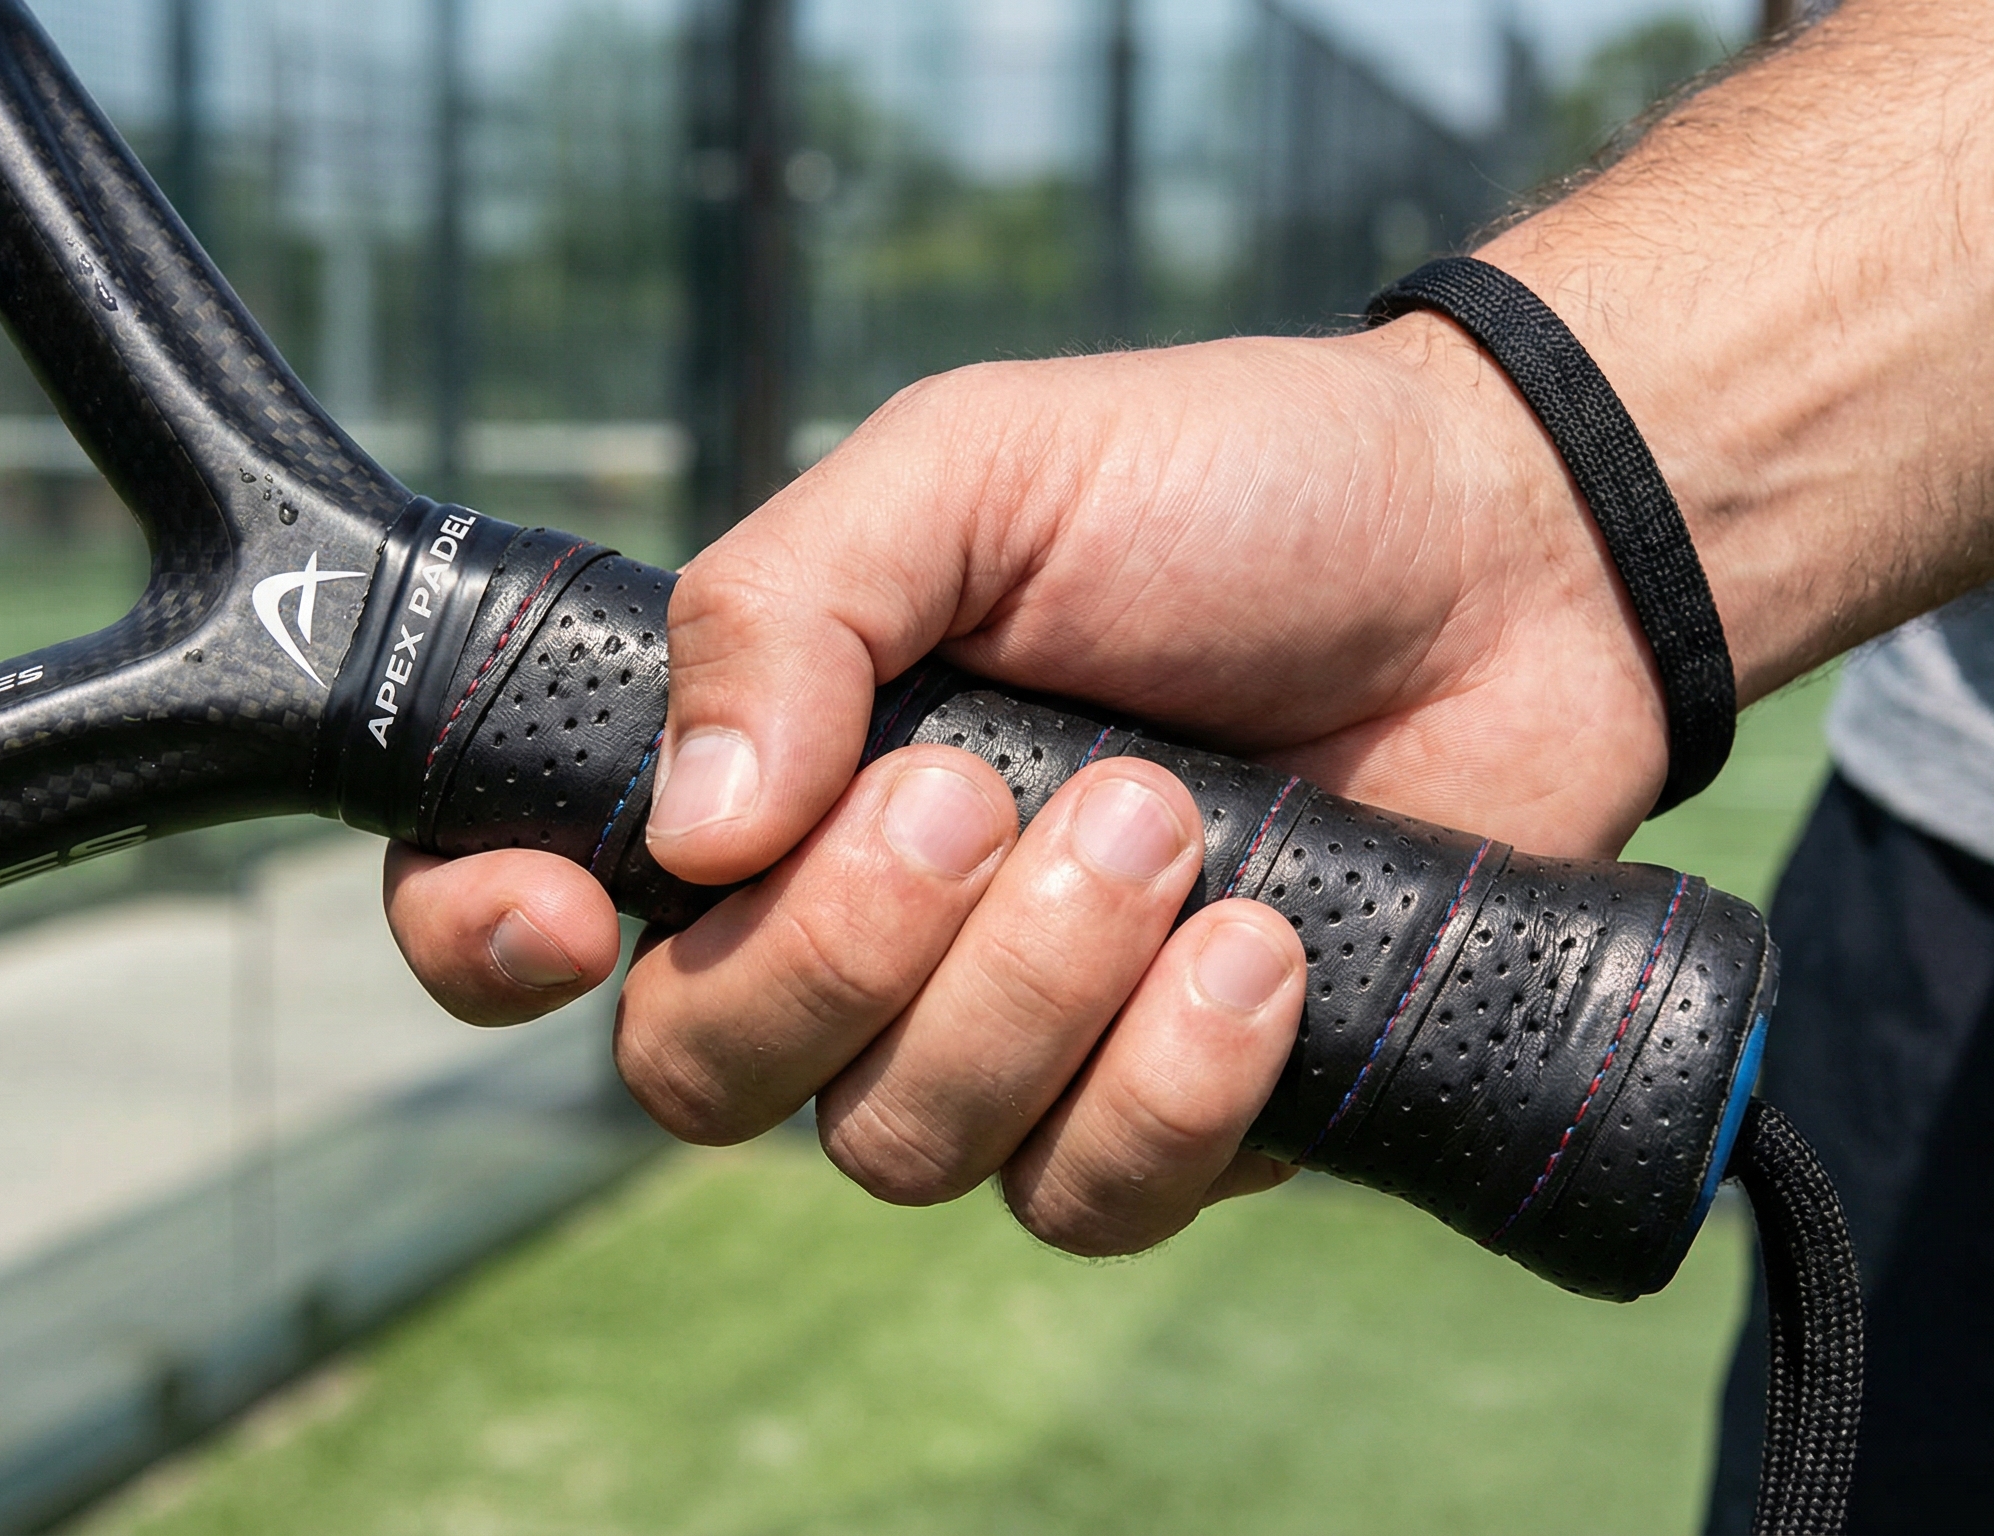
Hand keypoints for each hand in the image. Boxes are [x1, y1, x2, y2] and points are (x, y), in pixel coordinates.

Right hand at [383, 313, 1662, 1254]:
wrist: (1505, 559)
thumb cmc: (1220, 488)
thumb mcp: (975, 472)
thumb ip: (788, 606)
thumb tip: (684, 831)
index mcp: (765, 769)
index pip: (526, 903)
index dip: (488, 942)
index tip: (580, 914)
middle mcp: (851, 929)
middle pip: (702, 1070)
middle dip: (838, 949)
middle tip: (986, 791)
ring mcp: (1003, 1040)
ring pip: (896, 1147)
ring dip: (1031, 987)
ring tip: (1166, 822)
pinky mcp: (1162, 1120)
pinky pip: (1082, 1198)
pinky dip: (1167, 1081)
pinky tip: (1262, 945)